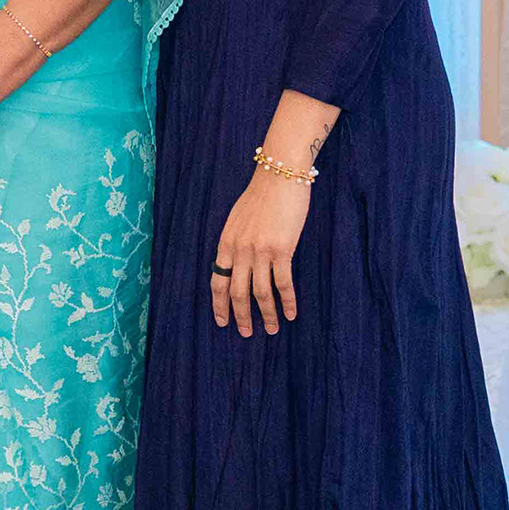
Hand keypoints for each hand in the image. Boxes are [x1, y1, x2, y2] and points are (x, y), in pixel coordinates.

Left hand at [209, 169, 311, 335]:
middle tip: (245, 333)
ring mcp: (259, 251)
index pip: (217, 280)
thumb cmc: (262, 195)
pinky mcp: (281, 249)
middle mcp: (239, 250)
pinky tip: (292, 314)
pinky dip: (288, 301)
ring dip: (266, 314)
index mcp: (226, 242)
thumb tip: (238, 261)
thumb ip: (236, 241)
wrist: (279, 175)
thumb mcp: (238, 219)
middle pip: (236, 292)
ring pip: (259, 292)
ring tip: (273, 329)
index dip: (219, 304)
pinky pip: (283, 283)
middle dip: (240, 316)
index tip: (222, 321)